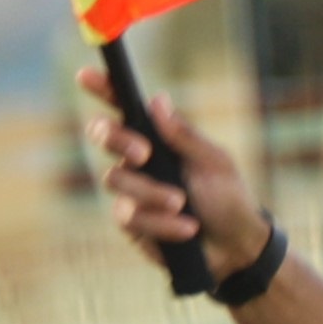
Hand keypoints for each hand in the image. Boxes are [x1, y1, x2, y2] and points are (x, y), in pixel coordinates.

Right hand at [83, 73, 271, 281]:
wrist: (237, 247)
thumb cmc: (229, 199)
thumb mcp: (215, 163)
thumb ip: (185, 136)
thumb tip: (157, 101)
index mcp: (158, 138)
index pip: (124, 108)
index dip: (102, 89)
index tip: (85, 76)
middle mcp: (137, 160)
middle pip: (104, 136)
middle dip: (117, 139)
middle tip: (143, 153)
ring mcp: (131, 192)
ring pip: (118, 180)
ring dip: (152, 192)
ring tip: (182, 204)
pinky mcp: (132, 224)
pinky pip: (131, 217)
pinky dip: (162, 222)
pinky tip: (188, 229)